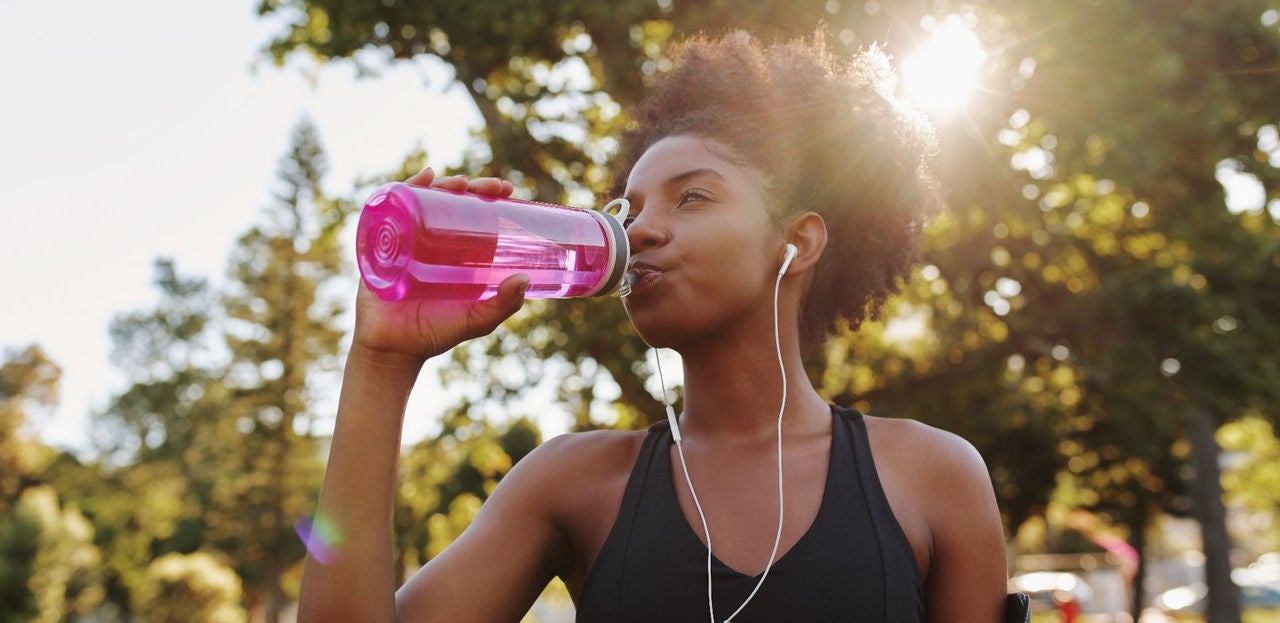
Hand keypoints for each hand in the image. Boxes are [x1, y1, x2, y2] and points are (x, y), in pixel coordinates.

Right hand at [350, 167, 526, 366]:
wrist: (393, 350)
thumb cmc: (436, 333)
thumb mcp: (476, 320)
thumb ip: (502, 305)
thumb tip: (524, 279)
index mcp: (456, 252)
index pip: (472, 214)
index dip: (488, 196)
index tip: (506, 188)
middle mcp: (431, 241)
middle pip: (449, 201)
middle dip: (470, 186)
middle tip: (490, 186)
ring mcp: (406, 240)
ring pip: (423, 201)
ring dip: (441, 184)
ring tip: (458, 182)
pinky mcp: (383, 244)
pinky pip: (391, 211)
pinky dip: (404, 189)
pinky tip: (421, 178)